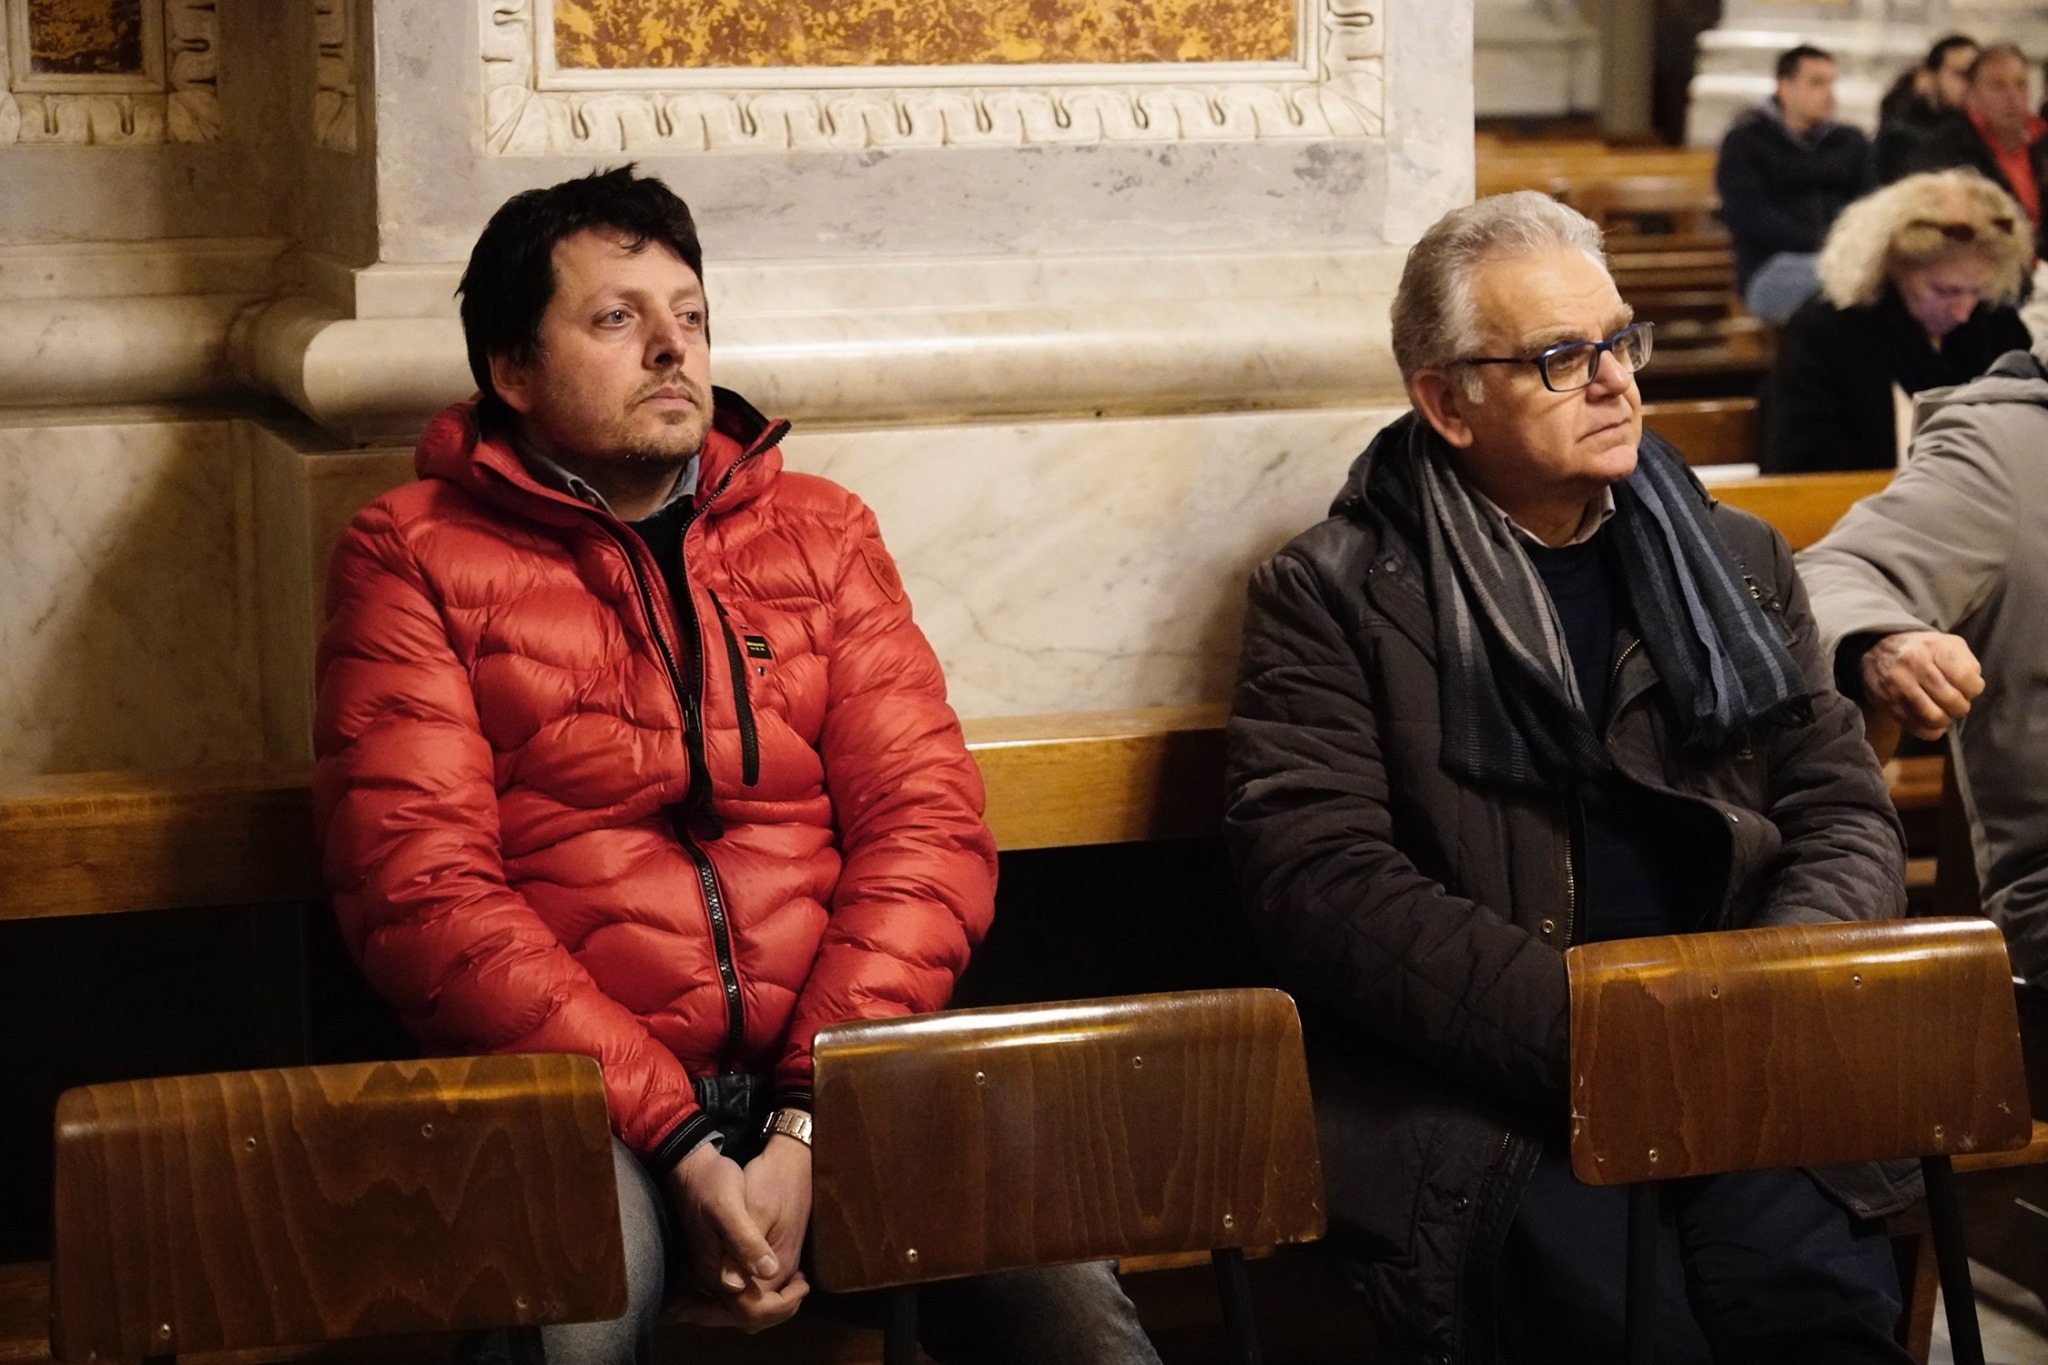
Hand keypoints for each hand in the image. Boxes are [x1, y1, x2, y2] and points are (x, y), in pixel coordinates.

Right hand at [661, 1141, 807, 1330]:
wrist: (687, 1167)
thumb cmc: (711, 1182)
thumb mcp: (728, 1206)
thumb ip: (745, 1242)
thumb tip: (768, 1272)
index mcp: (717, 1271)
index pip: (751, 1312)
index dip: (782, 1305)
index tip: (803, 1283)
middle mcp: (709, 1280)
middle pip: (745, 1318)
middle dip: (777, 1310)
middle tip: (800, 1287)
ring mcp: (707, 1274)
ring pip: (738, 1310)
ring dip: (768, 1303)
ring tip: (792, 1283)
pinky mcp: (709, 1263)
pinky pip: (733, 1295)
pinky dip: (756, 1293)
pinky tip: (769, 1273)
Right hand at [1861, 630, 1983, 739]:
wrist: (1877, 650)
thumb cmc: (1922, 649)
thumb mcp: (1947, 643)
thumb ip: (1967, 662)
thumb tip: (1972, 689)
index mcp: (1933, 648)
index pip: (1965, 678)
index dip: (1974, 689)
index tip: (1969, 688)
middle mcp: (1914, 665)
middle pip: (1951, 700)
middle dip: (1961, 707)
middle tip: (1957, 703)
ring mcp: (1898, 686)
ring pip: (1933, 718)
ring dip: (1945, 720)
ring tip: (1944, 713)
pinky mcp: (1888, 704)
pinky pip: (1916, 727)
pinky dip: (1930, 730)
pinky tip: (1931, 722)